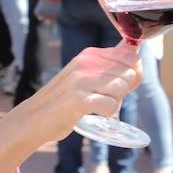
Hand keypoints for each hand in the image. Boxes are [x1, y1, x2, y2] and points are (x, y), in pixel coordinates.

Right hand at [19, 43, 140, 144]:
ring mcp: (80, 80)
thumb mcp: (85, 75)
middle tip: (105, 98)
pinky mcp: (78, 99)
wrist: (33, 117)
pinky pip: (111, 106)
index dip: (134, 73)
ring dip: (115, 103)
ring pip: (121, 89)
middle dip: (124, 91)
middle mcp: (85, 63)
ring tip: (97, 105)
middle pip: (129, 74)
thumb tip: (138, 61)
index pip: (130, 56)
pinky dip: (108, 113)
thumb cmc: (64, 99)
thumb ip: (109, 67)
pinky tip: (93, 112)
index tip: (122, 85)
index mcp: (90, 54)